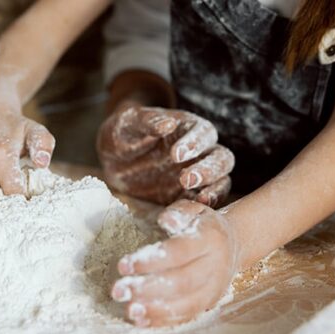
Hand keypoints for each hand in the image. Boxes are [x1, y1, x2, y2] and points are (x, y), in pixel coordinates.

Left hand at [97, 105, 233, 205]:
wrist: (112, 159)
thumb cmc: (122, 133)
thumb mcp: (128, 123)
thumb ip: (146, 121)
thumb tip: (168, 124)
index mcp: (188, 127)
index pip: (204, 132)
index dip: (195, 143)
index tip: (176, 155)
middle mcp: (200, 151)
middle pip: (221, 158)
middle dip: (208, 169)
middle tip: (186, 179)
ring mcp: (197, 174)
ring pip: (221, 180)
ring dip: (214, 189)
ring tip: (199, 198)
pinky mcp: (189, 195)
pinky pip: (206, 201)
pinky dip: (204, 207)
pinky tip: (192, 212)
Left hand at [111, 199, 238, 326]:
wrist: (233, 244)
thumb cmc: (203, 226)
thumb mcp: (194, 210)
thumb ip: (179, 212)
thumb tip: (166, 220)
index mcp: (209, 239)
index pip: (178, 252)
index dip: (150, 261)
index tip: (123, 266)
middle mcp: (214, 265)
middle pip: (181, 281)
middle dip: (147, 288)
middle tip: (119, 290)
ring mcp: (214, 287)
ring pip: (186, 303)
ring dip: (155, 309)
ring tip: (130, 309)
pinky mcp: (209, 303)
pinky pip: (187, 315)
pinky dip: (163, 320)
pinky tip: (141, 319)